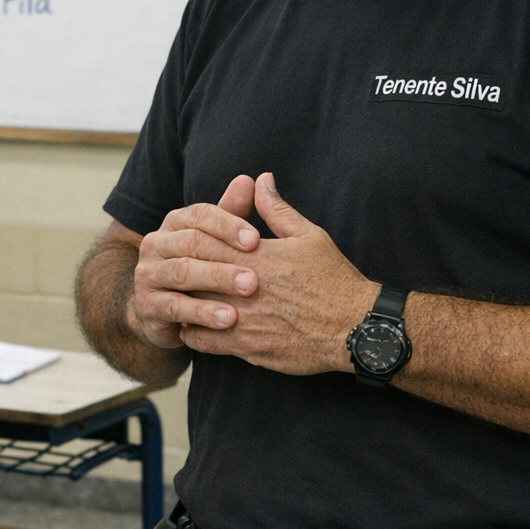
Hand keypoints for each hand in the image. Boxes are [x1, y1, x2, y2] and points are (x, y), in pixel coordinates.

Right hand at [130, 176, 263, 349]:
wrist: (164, 311)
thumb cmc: (201, 269)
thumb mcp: (218, 240)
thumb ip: (234, 212)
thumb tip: (255, 179)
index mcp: (175, 222)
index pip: (200, 214)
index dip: (228, 224)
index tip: (256, 239)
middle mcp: (156, 243)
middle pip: (191, 242)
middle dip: (226, 259)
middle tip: (256, 277)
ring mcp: (147, 274)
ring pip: (182, 273)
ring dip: (216, 283)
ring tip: (246, 295)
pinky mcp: (147, 305)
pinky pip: (174, 307)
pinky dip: (202, 313)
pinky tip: (228, 321)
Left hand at [179, 172, 375, 375]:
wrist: (355, 327)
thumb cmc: (333, 278)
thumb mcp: (308, 236)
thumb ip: (276, 209)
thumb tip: (260, 180)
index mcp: (255, 258)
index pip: (203, 244)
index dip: (188, 243)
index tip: (182, 243)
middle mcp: (244, 290)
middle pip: (193, 277)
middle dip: (182, 274)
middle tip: (174, 271)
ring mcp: (244, 322)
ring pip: (194, 311)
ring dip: (185, 304)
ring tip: (183, 298)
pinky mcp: (249, 348)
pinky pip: (206, 342)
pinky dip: (195, 333)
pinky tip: (197, 326)